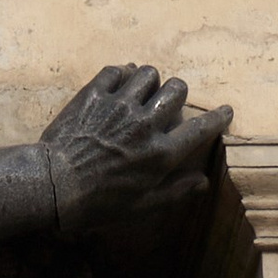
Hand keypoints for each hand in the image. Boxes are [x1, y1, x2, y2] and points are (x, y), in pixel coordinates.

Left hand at [40, 64, 229, 239]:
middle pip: (177, 88)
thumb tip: (203, 182)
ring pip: (148, 73)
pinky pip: (116, 71)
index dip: (217, 118)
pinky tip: (118, 84)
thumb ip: (174, 191)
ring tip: (141, 92)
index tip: (224, 111)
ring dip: (149, 81)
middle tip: (166, 103)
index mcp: (160, 154)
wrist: (52, 187)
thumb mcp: (140, 206)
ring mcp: (119, 107)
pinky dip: (121, 74)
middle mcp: (144, 125)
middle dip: (177, 93)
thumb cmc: (97, 204)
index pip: (200, 129)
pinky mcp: (94, 96)